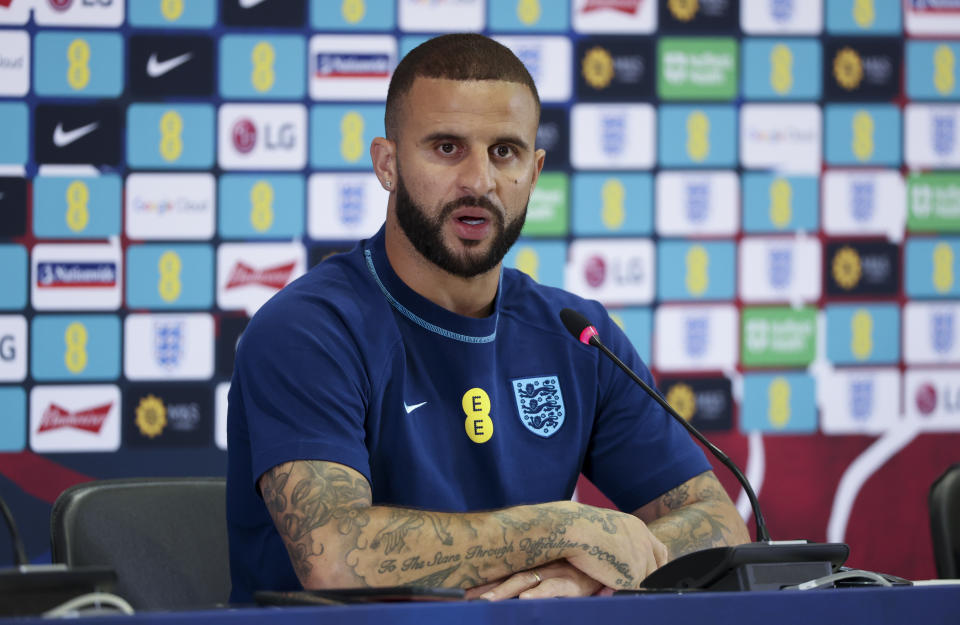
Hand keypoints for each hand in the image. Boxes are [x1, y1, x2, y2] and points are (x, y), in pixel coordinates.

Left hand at [466, 561, 607, 600]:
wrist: (617, 555)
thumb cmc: (585, 568)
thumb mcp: (560, 570)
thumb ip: (541, 579)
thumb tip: (516, 592)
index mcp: (538, 563)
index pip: (506, 570)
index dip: (485, 580)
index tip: (462, 590)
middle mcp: (544, 565)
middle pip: (509, 576)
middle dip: (487, 587)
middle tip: (465, 598)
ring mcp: (559, 572)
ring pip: (526, 581)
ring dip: (506, 592)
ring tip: (487, 602)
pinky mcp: (575, 583)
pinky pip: (555, 589)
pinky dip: (540, 593)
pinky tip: (526, 600)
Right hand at [564, 506, 667, 589]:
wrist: (575, 528)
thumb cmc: (579, 526)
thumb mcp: (605, 525)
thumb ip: (616, 539)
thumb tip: (611, 550)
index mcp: (638, 528)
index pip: (659, 550)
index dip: (655, 562)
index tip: (650, 571)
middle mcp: (644, 542)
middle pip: (656, 568)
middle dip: (646, 577)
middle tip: (633, 583)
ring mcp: (641, 559)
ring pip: (645, 581)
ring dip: (632, 585)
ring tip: (612, 585)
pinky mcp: (633, 576)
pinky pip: (633, 591)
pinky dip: (622, 592)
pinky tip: (608, 589)